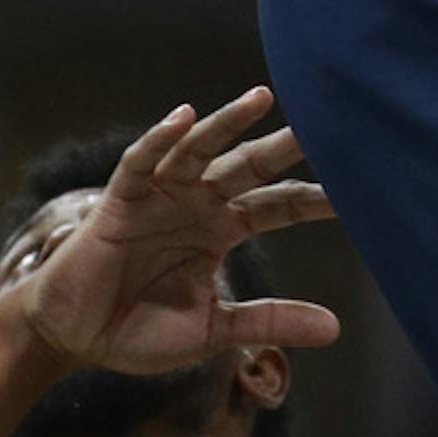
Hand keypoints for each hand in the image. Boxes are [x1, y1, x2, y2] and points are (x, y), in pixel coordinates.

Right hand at [2, 92, 335, 381]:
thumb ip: (268, 322)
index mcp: (222, 229)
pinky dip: (159, 140)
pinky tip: (183, 117)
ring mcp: (159, 198)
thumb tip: (335, 328)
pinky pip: (142, 163)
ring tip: (262, 98)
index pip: (279, 204)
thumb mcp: (214, 329)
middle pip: (249, 165)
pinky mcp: (119, 202)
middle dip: (285, 144)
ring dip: (227, 122)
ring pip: (199, 150)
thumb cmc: (139, 330)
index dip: (317, 198)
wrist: (75, 338)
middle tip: (327, 121)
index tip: (363, 191)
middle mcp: (196, 203)